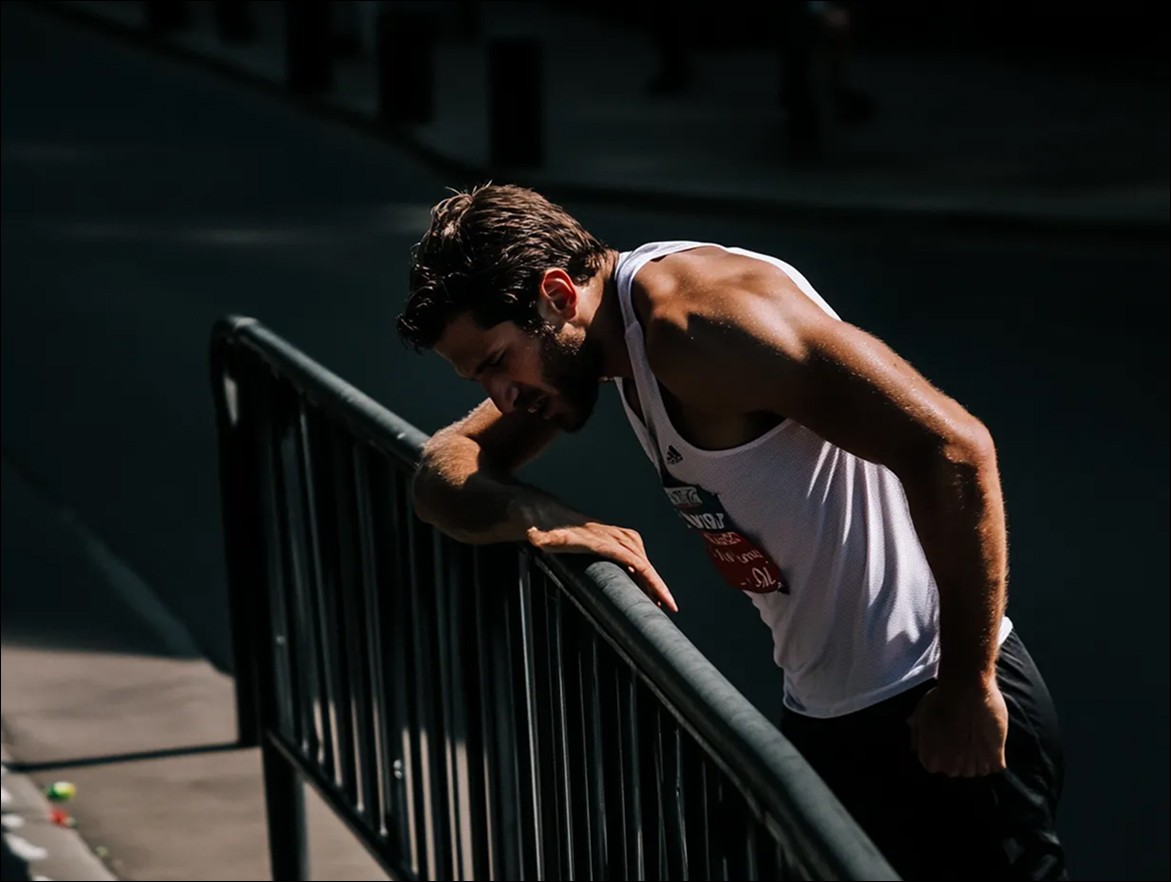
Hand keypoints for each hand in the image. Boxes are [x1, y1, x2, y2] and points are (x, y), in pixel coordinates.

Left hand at [526, 521, 678, 612]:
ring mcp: (620, 537)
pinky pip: (638, 558)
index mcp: (606, 542)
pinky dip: (645, 573)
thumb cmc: (550, 532)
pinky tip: (646, 588)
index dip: (653, 582)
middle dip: (659, 587)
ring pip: (644, 561)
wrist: (552, 517)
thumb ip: (542, 538)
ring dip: (653, 581)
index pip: (637, 564)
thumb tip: (535, 536)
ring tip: (660, 603)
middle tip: (669, 608)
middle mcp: (617, 538)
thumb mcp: (546, 538)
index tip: (665, 600)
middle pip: (645, 565)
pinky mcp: (619, 540)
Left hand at [907, 678, 1007, 776]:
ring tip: (979, 735)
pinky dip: (996, 756)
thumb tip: (915, 748)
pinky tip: (992, 739)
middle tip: (966, 735)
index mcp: (931, 760)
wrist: (966, 687)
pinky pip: (997, 766)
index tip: (949, 738)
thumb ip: (917, 734)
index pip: (938, 768)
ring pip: (979, 770)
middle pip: (960, 771)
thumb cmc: (941, 699)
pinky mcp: (995, 759)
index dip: (944, 752)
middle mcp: (951, 768)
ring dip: (981, 757)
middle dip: (963, 756)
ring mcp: (974, 766)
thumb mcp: (921, 715)